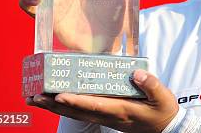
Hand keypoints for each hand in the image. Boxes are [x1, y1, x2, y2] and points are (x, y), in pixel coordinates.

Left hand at [26, 70, 177, 132]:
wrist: (165, 128)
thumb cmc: (162, 111)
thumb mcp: (163, 97)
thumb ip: (151, 84)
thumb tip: (137, 73)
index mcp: (122, 110)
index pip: (95, 106)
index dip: (77, 101)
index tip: (60, 95)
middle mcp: (109, 116)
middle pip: (77, 112)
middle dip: (54, 105)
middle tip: (34, 96)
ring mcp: (105, 118)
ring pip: (75, 114)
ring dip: (53, 108)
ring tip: (34, 99)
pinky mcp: (104, 116)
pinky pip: (80, 113)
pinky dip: (64, 108)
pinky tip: (53, 102)